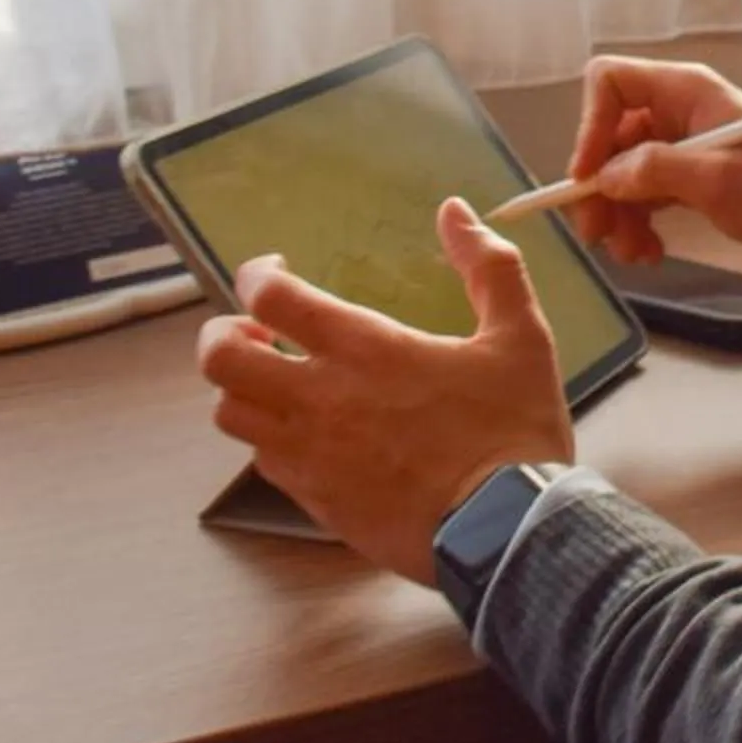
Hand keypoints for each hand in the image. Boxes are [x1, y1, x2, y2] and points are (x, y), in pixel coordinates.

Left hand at [194, 201, 574, 582]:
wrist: (507, 532)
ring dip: (241, 389)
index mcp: (364, 348)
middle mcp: (320, 399)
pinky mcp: (314, 503)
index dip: (256, 275)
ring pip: (229, 414)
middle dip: (223, 333)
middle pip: (220, 359)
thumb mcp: (520, 336)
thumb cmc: (513, 430)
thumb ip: (489, 266)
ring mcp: (310, 456)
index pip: (270, 296)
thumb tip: (454, 210)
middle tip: (256, 329)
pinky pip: (263, 462)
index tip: (272, 272)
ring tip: (274, 381)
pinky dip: (269, 438)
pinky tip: (305, 433)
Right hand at [566, 55, 741, 270]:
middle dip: (600, 187)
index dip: (590, 125)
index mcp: (685, 90)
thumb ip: (657, 171)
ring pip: (621, 173)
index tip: (587, 177)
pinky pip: (642, 196)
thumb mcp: (719, 180)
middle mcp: (675, 111)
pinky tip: (650, 251)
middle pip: (609, 137)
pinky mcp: (684, 178)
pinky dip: (638, 224)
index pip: (611, 83)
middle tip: (598, 235)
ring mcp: (679, 146)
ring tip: (635, 254)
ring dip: (619, 216)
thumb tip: (604, 177)